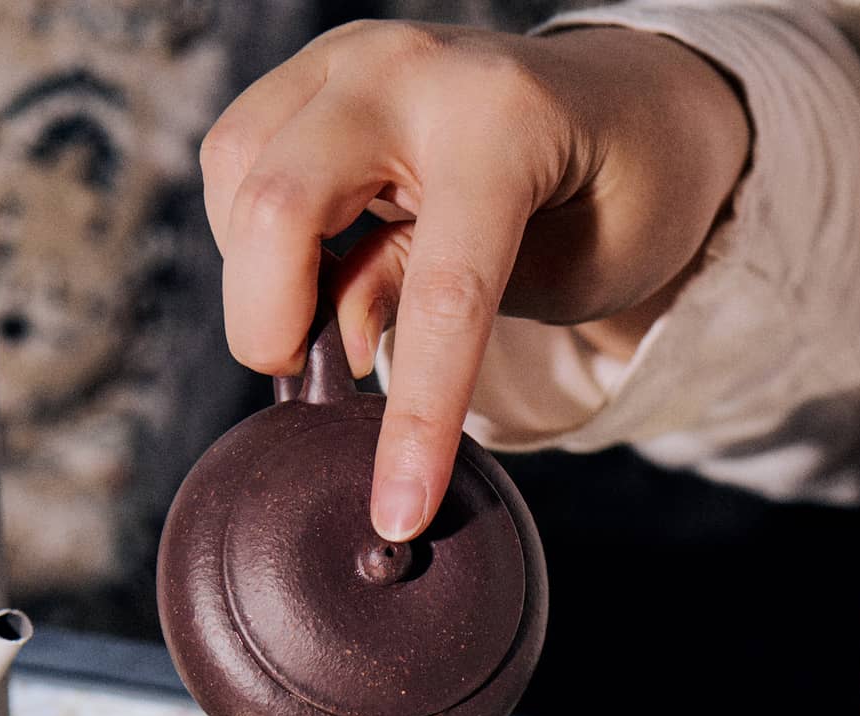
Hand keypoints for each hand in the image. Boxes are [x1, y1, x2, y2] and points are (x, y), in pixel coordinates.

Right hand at [200, 22, 749, 539]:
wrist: (624, 101)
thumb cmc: (614, 195)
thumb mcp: (565, 272)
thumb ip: (450, 307)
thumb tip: (337, 352)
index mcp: (504, 124)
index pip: (443, 294)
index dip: (415, 421)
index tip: (398, 515)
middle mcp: (412, 71)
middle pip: (279, 207)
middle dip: (270, 325)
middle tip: (311, 378)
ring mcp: (351, 57)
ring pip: (236, 176)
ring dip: (259, 279)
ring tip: (323, 319)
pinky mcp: (313, 71)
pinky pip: (236, 158)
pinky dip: (253, 236)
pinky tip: (314, 265)